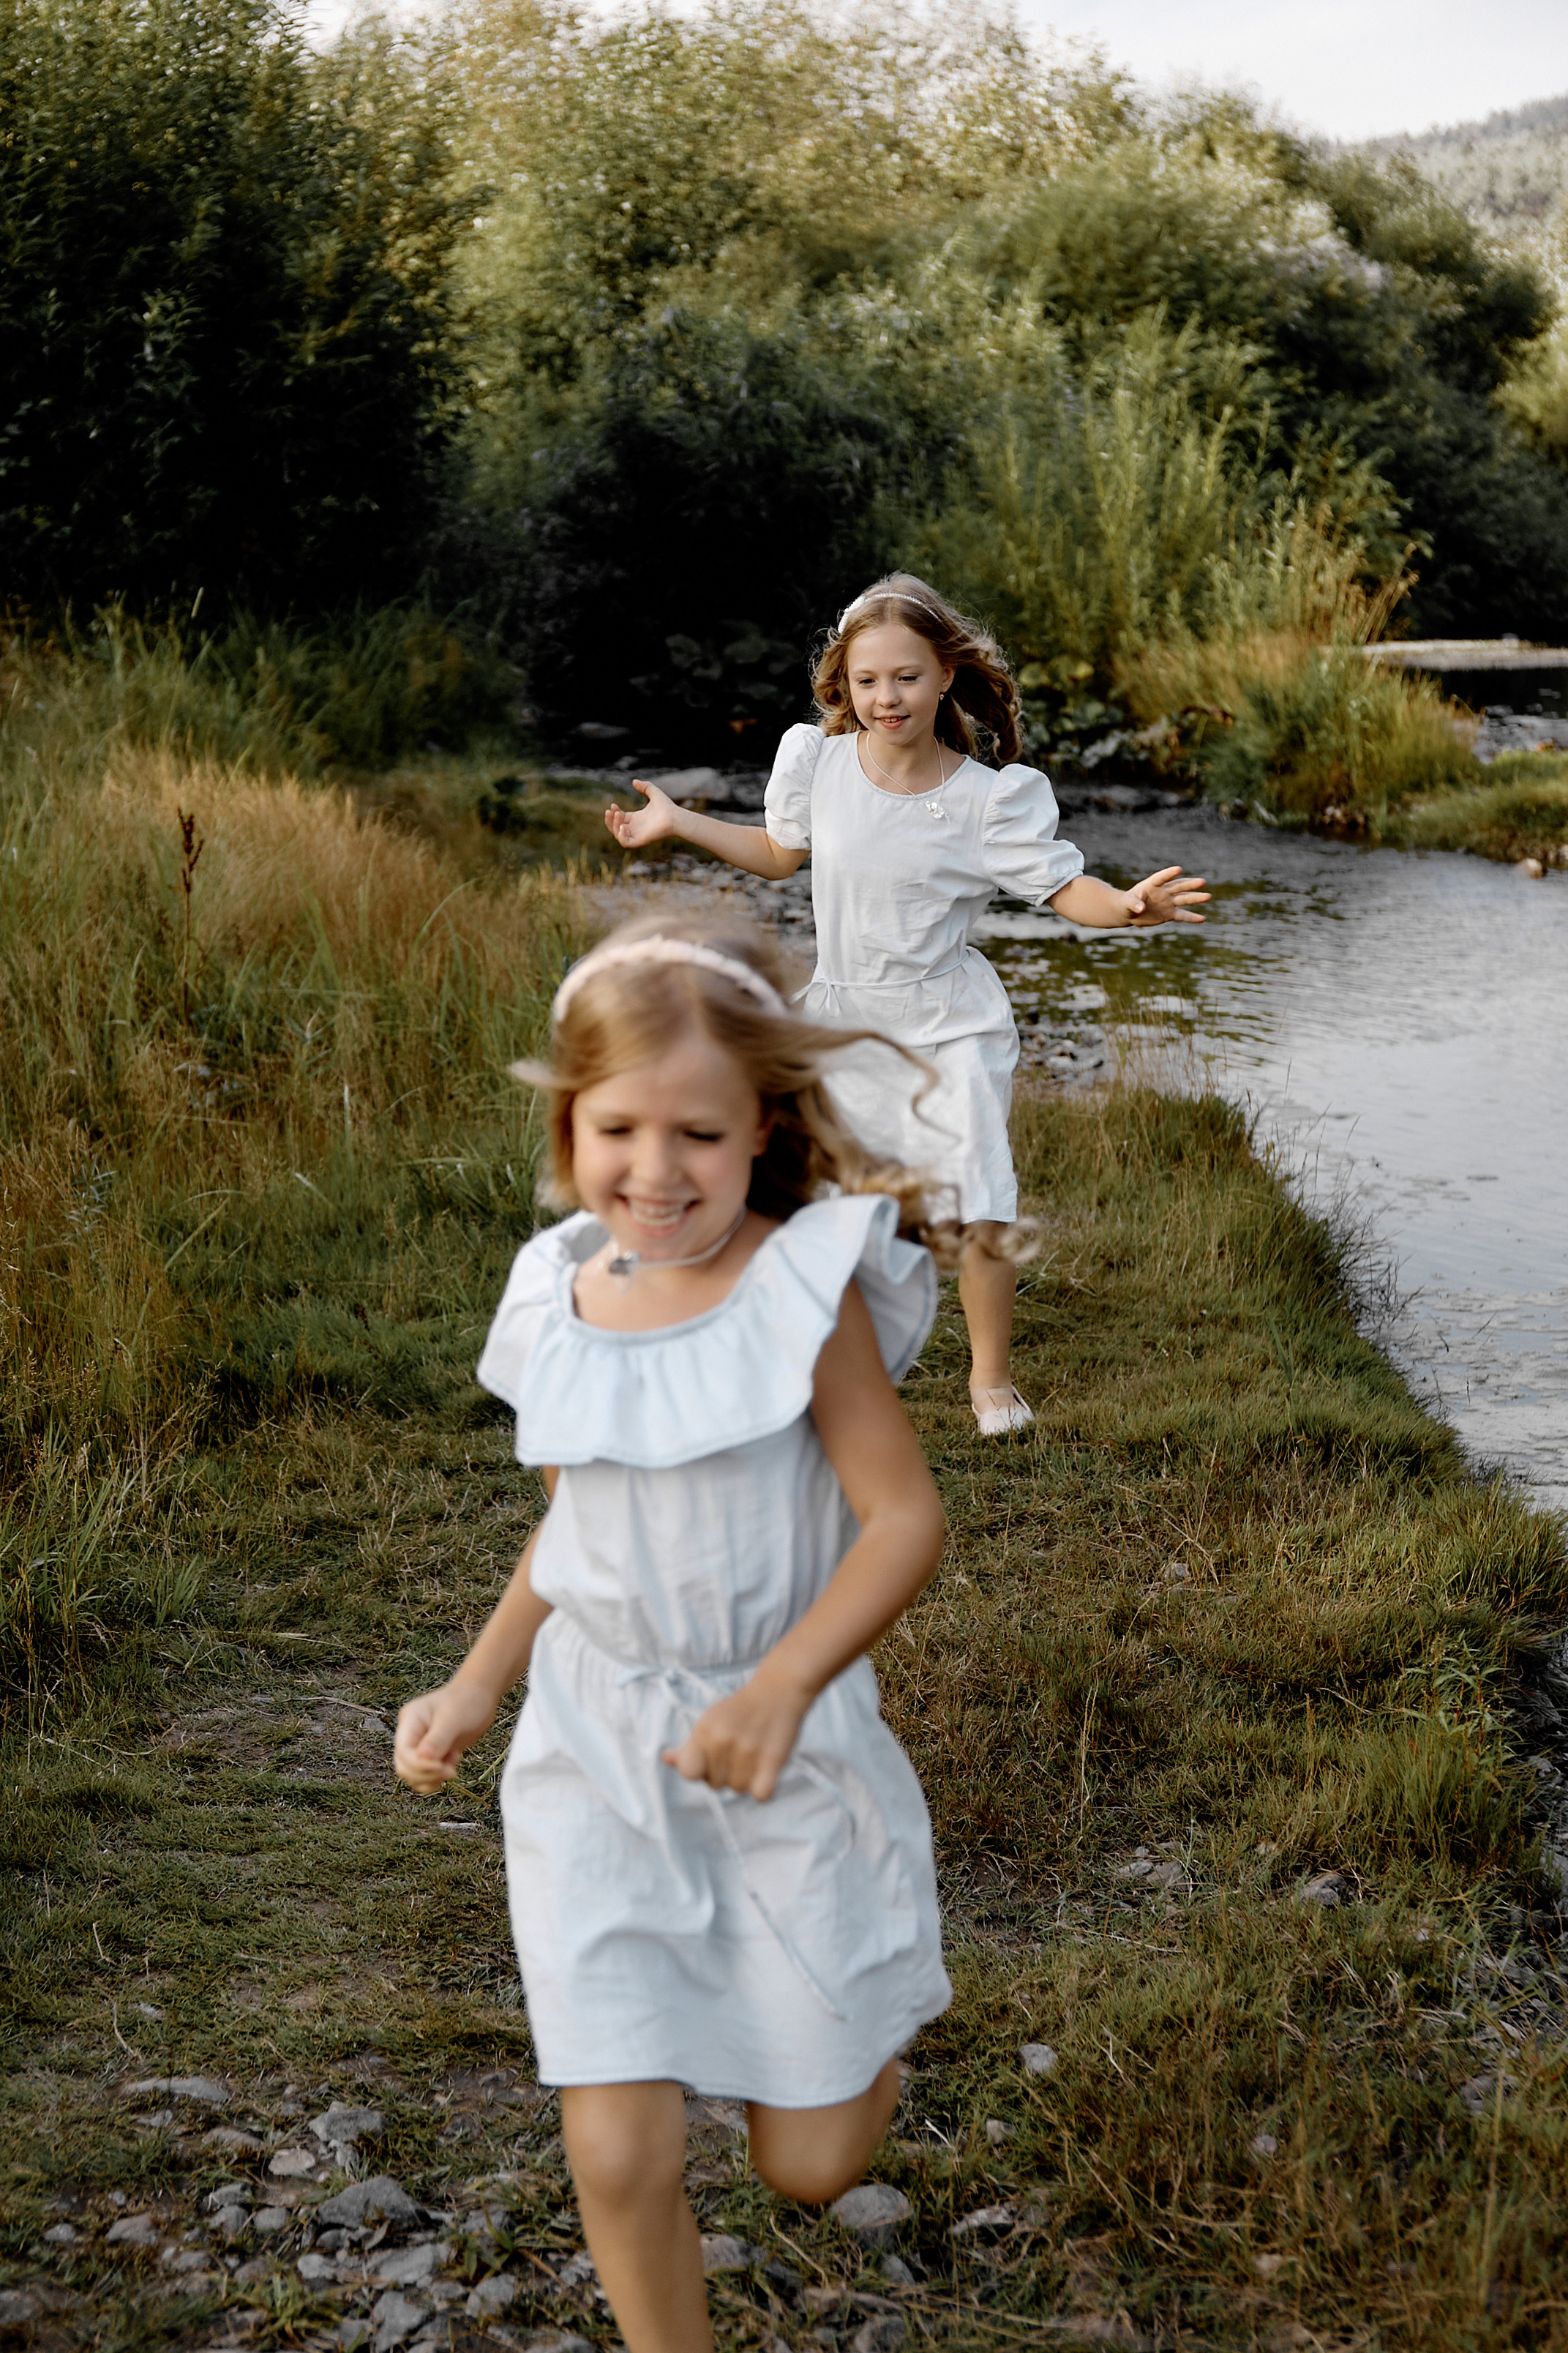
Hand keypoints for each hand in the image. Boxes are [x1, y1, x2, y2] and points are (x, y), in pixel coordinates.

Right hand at [394, 1678, 497, 1795]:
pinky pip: (426, 1776)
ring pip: (414, 1775)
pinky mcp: (431, 1755)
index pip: (404, 1751)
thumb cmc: (466, 1700)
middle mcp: (411, 1735)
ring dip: (433, 1777)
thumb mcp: (453, 1718)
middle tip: (450, 1770)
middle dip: (426, 1774)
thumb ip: (438, 1739)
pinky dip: (437, 1777)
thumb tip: (423, 1758)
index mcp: (410, 1721)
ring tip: (453, 1762)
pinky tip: (452, 1764)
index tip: (441, 1767)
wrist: (479, 1696)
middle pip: (405, 1767)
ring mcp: (420, 1746)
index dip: (419, 1765)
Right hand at [604, 779, 680, 850]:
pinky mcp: (640, 841)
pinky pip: (625, 843)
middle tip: (609, 811)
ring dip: (613, 826)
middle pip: (616, 827)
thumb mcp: (653, 792)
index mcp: (637, 818)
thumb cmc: (666, 806)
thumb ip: (644, 786)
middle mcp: (635, 828)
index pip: (620, 818)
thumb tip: (634, 781)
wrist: (675, 817)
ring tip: (616, 815)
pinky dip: (621, 836)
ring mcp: (637, 835)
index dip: (614, 812)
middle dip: (609, 820)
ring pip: (618, 835)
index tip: (613, 805)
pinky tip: (622, 826)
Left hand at [661, 1667, 811, 1801]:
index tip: (709, 1761)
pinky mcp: (773, 1759)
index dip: (698, 1771)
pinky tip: (764, 1773)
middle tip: (736, 1753)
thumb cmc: (738, 1710)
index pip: (688, 1771)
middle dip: (723, 1773)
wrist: (777, 1691)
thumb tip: (666, 1759)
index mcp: (704, 1731)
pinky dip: (762, 1788)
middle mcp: (723, 1741)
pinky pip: (761, 1794)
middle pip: (714, 1784)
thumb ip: (688, 1746)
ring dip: (745, 1779)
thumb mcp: (709, 1721)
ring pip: (738, 1789)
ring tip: (752, 1757)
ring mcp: (748, 1751)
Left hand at [1125, 865, 1208, 925]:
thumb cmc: (1127, 904)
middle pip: (1178, 886)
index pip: (1161, 878)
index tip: (1179, 869)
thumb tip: (1140, 908)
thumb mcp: (1127, 904)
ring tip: (1208, 896)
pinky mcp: (1169, 914)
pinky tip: (1203, 918)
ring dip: (1195, 898)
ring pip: (1184, 899)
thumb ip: (1134, 904)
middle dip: (1190, 884)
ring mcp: (1168, 902)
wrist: (1130, 912)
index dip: (1169, 874)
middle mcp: (1163, 892)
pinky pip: (1182, 915)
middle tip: (1202, 882)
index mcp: (1152, 884)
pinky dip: (1192, 917)